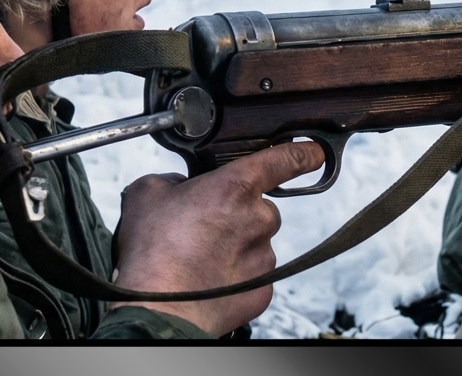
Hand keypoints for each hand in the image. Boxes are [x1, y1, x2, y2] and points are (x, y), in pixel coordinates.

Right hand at [108, 141, 324, 335]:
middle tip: (203, 230)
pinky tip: (210, 280)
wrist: (158, 310)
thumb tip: (180, 186)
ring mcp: (264, 257)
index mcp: (235, 188)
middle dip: (236, 215)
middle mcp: (259, 219)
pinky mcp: (264, 289)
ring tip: (200, 259)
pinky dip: (237, 276)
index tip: (314, 152)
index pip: (283, 160)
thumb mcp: (147, 194)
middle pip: (259, 208)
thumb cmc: (152, 254)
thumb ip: (172, 180)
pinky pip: (255, 275)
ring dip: (235, 247)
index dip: (302, 153)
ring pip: (256, 243)